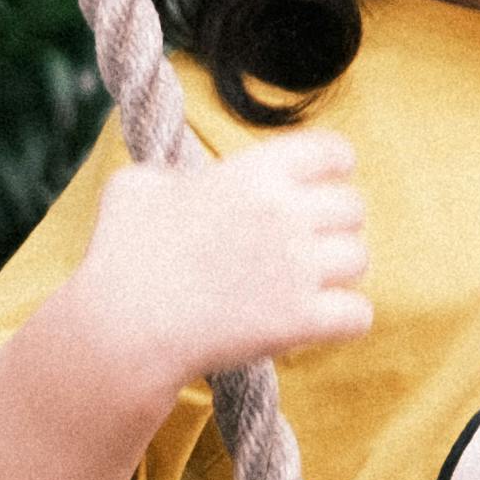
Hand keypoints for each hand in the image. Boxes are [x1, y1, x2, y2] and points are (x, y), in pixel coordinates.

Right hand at [69, 135, 371, 389]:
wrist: (122, 327)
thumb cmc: (121, 256)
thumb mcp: (135, 187)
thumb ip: (172, 175)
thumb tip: (182, 184)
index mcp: (254, 172)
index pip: (332, 152)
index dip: (334, 168)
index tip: (326, 185)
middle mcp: (285, 213)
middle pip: (353, 208)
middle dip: (334, 227)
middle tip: (306, 246)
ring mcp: (298, 267)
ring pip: (359, 260)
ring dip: (337, 274)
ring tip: (306, 286)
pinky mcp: (302, 320)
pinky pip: (359, 314)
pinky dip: (344, 320)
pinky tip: (318, 322)